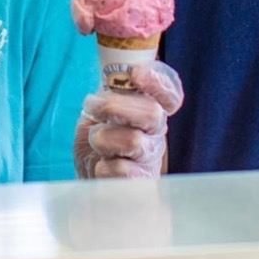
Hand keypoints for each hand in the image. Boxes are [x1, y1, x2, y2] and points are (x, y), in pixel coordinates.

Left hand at [74, 61, 183, 178]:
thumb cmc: (98, 139)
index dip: (159, 82)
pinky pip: (123, 171)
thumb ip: (109, 93)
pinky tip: (101, 166)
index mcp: (150, 111)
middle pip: (152, 113)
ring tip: (95, 140)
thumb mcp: (99, 110)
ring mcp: (150, 160)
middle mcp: (156, 134)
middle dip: (116, 105)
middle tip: (93, 105)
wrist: (88, 179)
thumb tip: (112, 77)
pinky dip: (104, 166)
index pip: (170, 95)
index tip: (136, 73)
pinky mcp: (140, 185)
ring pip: (134, 141)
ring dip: (103, 137)